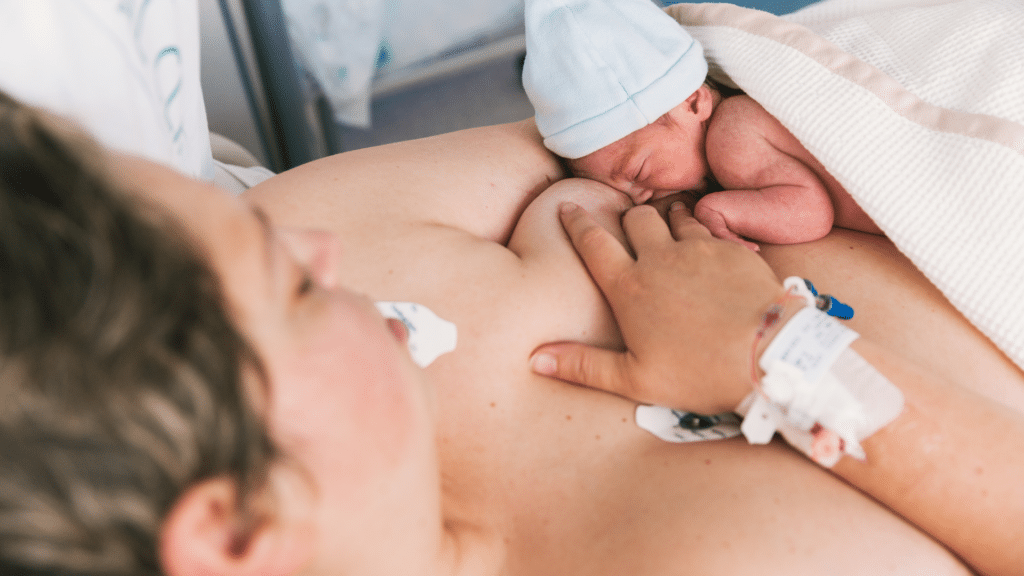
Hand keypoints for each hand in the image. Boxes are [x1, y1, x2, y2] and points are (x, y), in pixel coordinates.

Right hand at [530, 201, 784, 413]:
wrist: (768, 355)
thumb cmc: (699, 374)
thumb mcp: (635, 380)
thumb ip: (583, 366)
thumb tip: (535, 360)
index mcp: (630, 288)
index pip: (592, 243)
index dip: (576, 222)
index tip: (567, 207)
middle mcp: (660, 259)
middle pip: (635, 218)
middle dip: (627, 218)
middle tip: (628, 227)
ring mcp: (699, 249)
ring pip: (674, 217)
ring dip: (666, 219)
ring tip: (667, 227)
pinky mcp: (732, 249)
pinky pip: (710, 228)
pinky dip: (702, 232)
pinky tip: (706, 246)